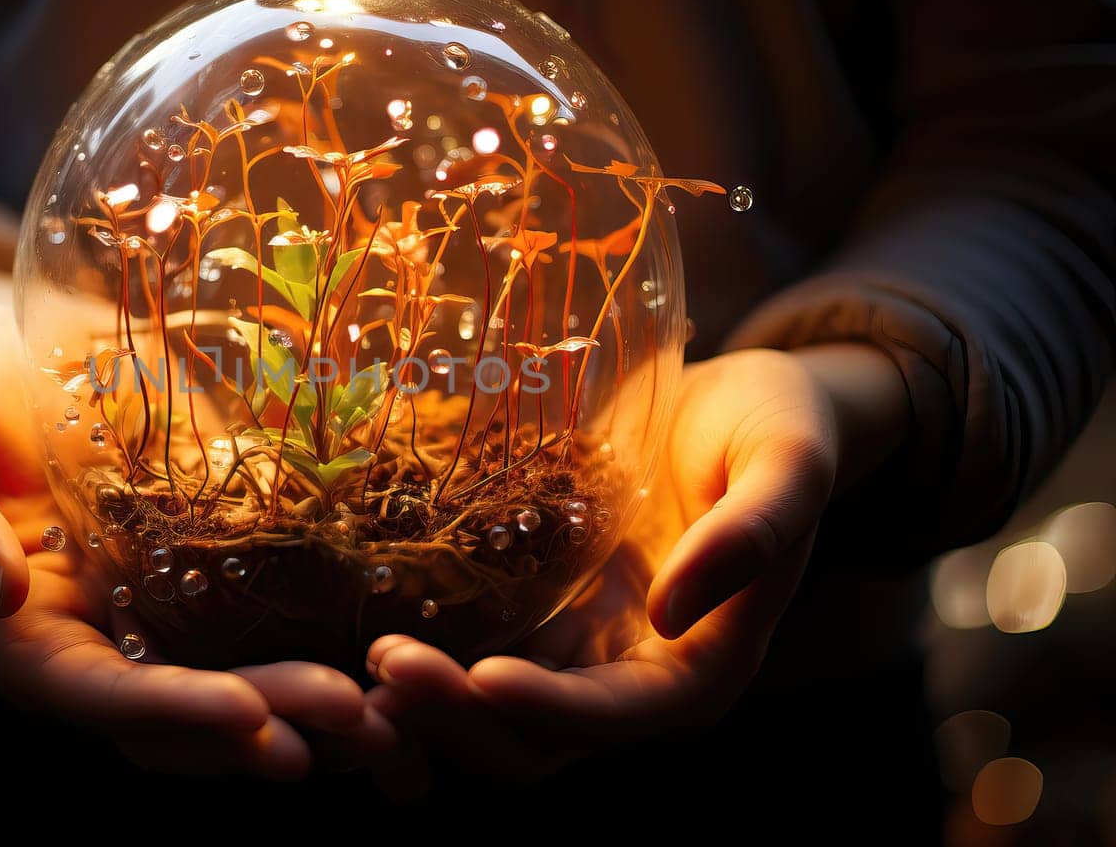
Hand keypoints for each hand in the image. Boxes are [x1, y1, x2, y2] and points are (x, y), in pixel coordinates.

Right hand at [0, 286, 392, 777]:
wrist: (35, 343)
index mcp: (26, 636)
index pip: (96, 698)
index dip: (171, 713)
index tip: (247, 714)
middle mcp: (103, 646)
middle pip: (185, 716)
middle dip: (269, 724)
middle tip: (359, 718)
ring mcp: (166, 618)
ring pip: (242, 693)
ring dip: (316, 712)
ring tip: (397, 716)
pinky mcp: (220, 575)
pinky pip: (277, 629)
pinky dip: (333, 649)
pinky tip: (408, 649)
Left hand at [364, 346, 907, 790]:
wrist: (734, 401)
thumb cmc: (778, 425)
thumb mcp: (788, 460)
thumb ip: (754, 530)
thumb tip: (676, 610)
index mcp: (699, 665)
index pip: (619, 714)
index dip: (551, 707)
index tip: (484, 678)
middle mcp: (628, 675)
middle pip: (533, 737)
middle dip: (460, 717)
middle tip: (387, 663)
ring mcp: (571, 645)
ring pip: (483, 710)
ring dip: (421, 704)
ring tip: (352, 666)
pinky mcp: (529, 606)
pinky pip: (463, 647)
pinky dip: (416, 652)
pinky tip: (354, 621)